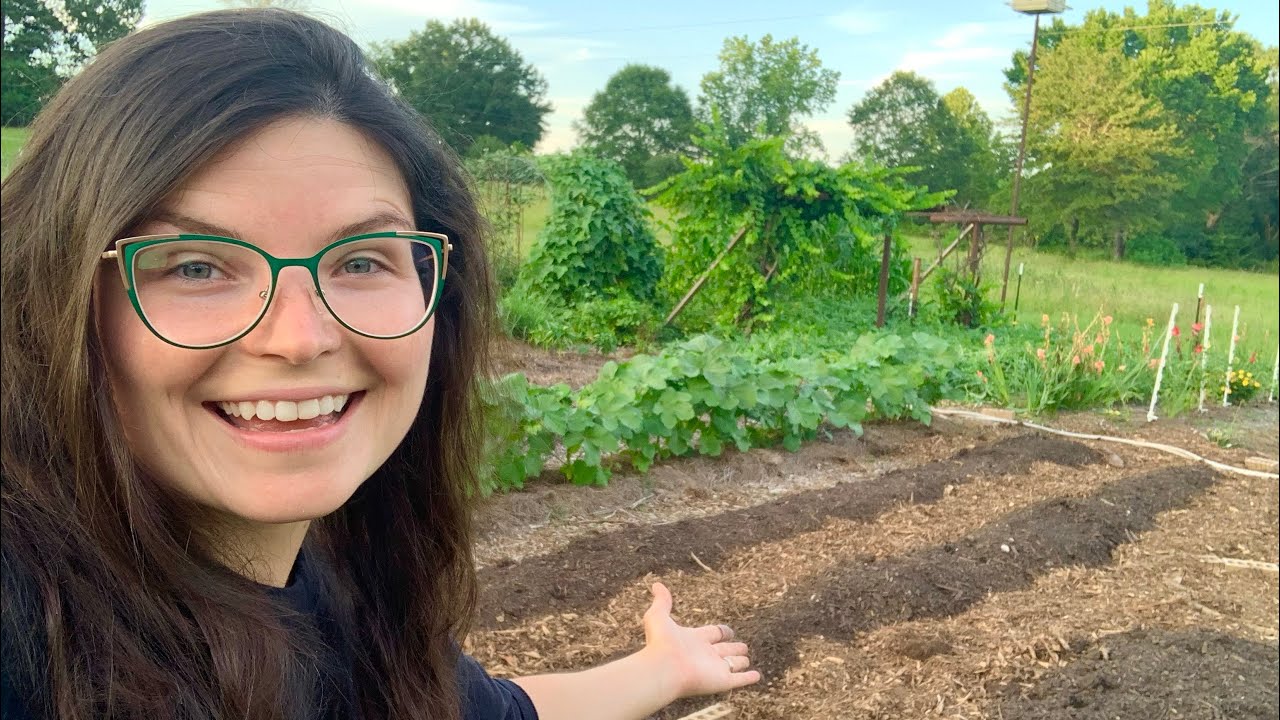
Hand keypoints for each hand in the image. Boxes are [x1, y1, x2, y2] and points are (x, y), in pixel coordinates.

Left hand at [640, 582, 761, 699]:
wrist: (664, 669)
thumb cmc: (661, 643)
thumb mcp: (659, 616)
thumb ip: (662, 601)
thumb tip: (656, 584)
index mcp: (694, 639)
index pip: (713, 634)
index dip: (721, 632)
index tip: (728, 631)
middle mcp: (705, 655)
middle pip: (724, 650)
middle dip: (733, 648)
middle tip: (744, 647)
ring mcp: (714, 669)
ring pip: (732, 664)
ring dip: (740, 662)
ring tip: (747, 659)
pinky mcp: (722, 681)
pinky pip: (739, 680)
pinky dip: (749, 678)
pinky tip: (757, 676)